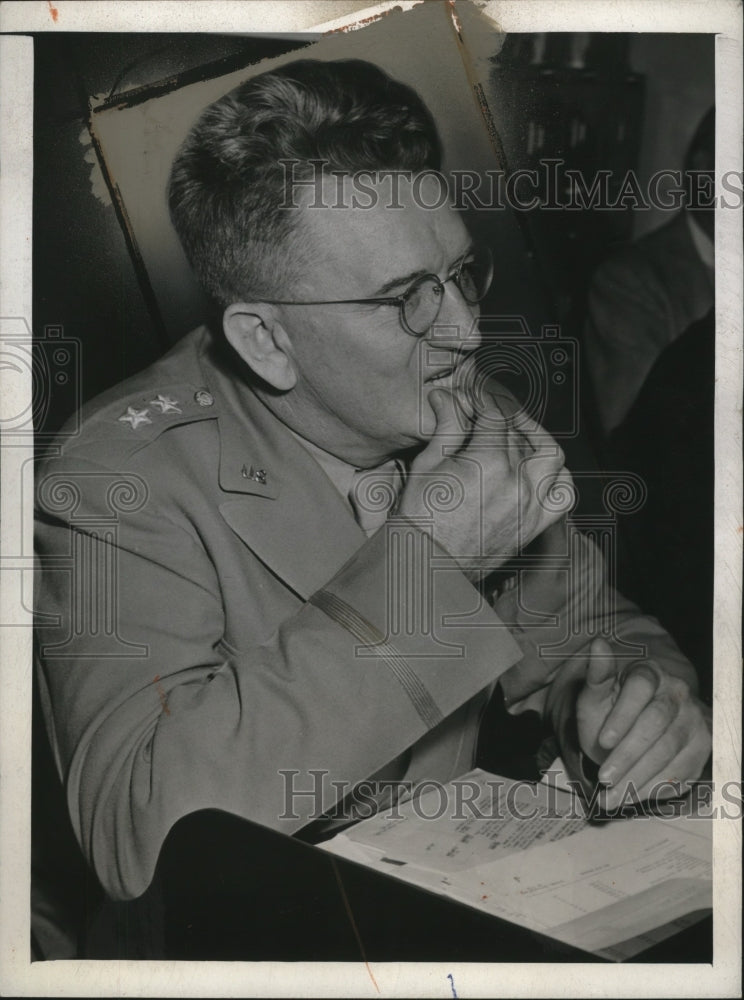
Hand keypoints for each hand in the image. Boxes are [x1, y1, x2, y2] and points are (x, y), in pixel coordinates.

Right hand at [396, 387, 572, 581]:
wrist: (427, 565)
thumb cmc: (419, 518)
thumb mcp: (427, 466)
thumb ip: (445, 427)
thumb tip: (445, 396)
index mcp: (489, 463)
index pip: (495, 415)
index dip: (483, 398)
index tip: (473, 394)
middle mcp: (518, 482)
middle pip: (521, 433)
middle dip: (504, 416)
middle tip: (488, 413)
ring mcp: (531, 505)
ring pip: (552, 457)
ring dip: (538, 440)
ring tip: (520, 435)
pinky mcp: (534, 525)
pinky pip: (563, 495)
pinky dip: (557, 477)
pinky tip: (539, 471)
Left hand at [576, 637, 711, 808]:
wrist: (632, 729)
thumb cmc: (609, 710)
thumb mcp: (595, 695)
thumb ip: (597, 675)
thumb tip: (597, 643)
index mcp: (649, 673)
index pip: (640, 688)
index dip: (622, 716)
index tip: (603, 741)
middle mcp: (677, 693)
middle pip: (656, 724)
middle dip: (628, 755)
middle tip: (604, 778)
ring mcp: (694, 719)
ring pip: (669, 751)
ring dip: (638, 777)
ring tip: (611, 796)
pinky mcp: (703, 746)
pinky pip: (682, 771)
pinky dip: (654, 787)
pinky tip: (632, 795)